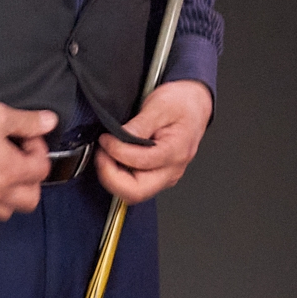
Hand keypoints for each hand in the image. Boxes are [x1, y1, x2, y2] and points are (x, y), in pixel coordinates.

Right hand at [0, 101, 57, 223]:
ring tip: (1, 178)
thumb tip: (50, 121)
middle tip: (20, 161)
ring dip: (9, 198)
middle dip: (31, 180)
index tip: (27, 139)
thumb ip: (28, 121)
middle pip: (30, 200)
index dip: (39, 150)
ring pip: (4, 213)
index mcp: (11, 171)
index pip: (42, 169)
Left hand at [96, 80, 213, 204]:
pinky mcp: (158, 177)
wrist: (194, 105)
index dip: (117, 151)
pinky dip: (119, 177)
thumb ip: (139, 124)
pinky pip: (135, 187)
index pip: (141, 161)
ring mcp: (165, 177)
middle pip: (137, 192)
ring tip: (107, 156)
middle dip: (111, 176)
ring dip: (113, 178)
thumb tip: (118, 138)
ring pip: (133, 194)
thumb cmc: (182, 103)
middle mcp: (172, 170)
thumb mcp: (160, 104)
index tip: (106, 139)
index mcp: (176, 151)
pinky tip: (115, 160)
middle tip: (102, 155)